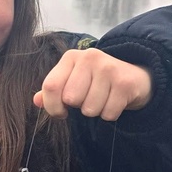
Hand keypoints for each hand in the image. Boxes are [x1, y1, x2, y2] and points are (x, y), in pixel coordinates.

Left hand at [33, 48, 151, 119]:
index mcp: (71, 57)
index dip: (53, 106)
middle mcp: (89, 58)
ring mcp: (108, 68)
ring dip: (96, 111)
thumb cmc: (96, 82)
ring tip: (103, 98)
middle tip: (89, 98)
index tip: (62, 111)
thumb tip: (36, 101)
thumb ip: (53, 91)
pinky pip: (107, 114)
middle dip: (78, 107)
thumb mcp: (72, 81)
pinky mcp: (124, 83)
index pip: (50, 87)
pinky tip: (115, 101)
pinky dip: (110, 114)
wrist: (134, 77)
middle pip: (71, 99)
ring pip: (89, 110)